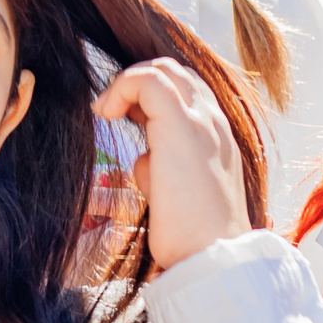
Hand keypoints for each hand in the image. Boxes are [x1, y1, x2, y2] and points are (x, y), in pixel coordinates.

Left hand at [93, 58, 249, 268]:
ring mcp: (201, 121)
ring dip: (128, 83)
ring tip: (107, 111)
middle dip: (137, 82)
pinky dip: (122, 87)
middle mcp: (214, 121)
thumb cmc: (193, 234)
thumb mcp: (178, 191)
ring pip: (163, 69)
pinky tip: (105, 114)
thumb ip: (164, 165)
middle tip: (113, 112)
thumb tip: (145, 159)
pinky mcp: (181, 127)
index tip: (127, 118)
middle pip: (175, 71)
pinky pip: (148, 81)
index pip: (187, 88)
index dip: (150, 93)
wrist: (213, 254)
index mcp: (217, 136)